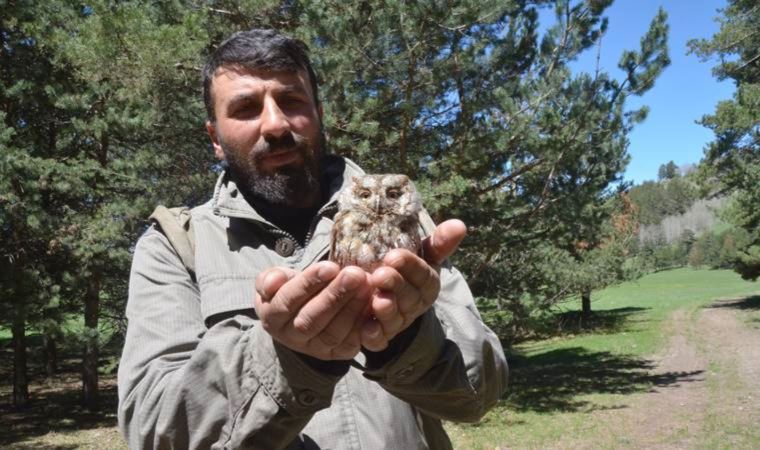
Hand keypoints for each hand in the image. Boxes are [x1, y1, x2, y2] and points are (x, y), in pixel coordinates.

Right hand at [254, 261, 371, 359]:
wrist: (301, 312)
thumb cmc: (289, 289)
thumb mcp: (275, 280)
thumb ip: (270, 279)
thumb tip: (272, 283)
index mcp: (272, 318)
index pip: (288, 301)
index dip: (308, 284)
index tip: (330, 266)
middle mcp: (291, 338)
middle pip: (311, 320)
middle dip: (335, 296)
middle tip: (355, 275)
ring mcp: (314, 349)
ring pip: (332, 334)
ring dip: (352, 308)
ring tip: (366, 284)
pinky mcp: (336, 354)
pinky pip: (349, 344)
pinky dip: (362, 324)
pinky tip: (372, 303)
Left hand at [362, 219, 466, 350]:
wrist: (380, 295)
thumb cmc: (402, 271)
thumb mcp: (420, 255)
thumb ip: (438, 243)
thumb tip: (460, 225)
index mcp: (426, 284)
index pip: (423, 275)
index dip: (410, 266)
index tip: (394, 255)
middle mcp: (414, 305)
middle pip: (409, 297)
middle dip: (395, 285)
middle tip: (380, 274)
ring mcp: (397, 322)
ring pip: (394, 319)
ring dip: (386, 310)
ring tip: (376, 300)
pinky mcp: (380, 337)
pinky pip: (379, 339)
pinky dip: (373, 334)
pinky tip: (365, 328)